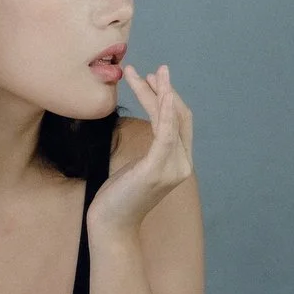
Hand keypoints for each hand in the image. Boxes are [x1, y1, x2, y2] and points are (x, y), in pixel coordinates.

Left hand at [89, 64, 194, 238]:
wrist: (111, 224)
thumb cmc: (119, 197)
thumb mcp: (138, 167)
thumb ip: (150, 150)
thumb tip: (150, 125)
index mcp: (179, 163)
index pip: (180, 123)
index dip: (170, 98)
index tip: (154, 79)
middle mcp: (182, 165)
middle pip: (179, 117)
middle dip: (166, 90)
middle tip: (155, 69)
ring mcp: (172, 168)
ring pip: (169, 120)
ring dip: (157, 93)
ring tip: (142, 73)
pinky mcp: (157, 169)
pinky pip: (166, 134)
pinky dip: (166, 110)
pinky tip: (161, 93)